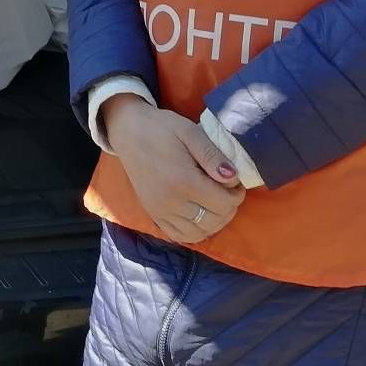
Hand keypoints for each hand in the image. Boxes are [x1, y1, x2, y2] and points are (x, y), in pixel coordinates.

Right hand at [104, 97, 244, 244]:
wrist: (129, 132)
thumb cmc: (162, 129)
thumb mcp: (191, 132)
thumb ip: (212, 155)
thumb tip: (233, 177)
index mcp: (183, 181)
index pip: (224, 203)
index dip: (237, 193)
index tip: (234, 180)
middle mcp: (171, 202)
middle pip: (215, 220)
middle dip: (229, 207)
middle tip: (227, 189)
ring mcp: (161, 212)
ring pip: (200, 232)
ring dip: (215, 221)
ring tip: (215, 201)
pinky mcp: (154, 215)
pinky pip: (181, 236)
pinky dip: (196, 230)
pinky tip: (200, 214)